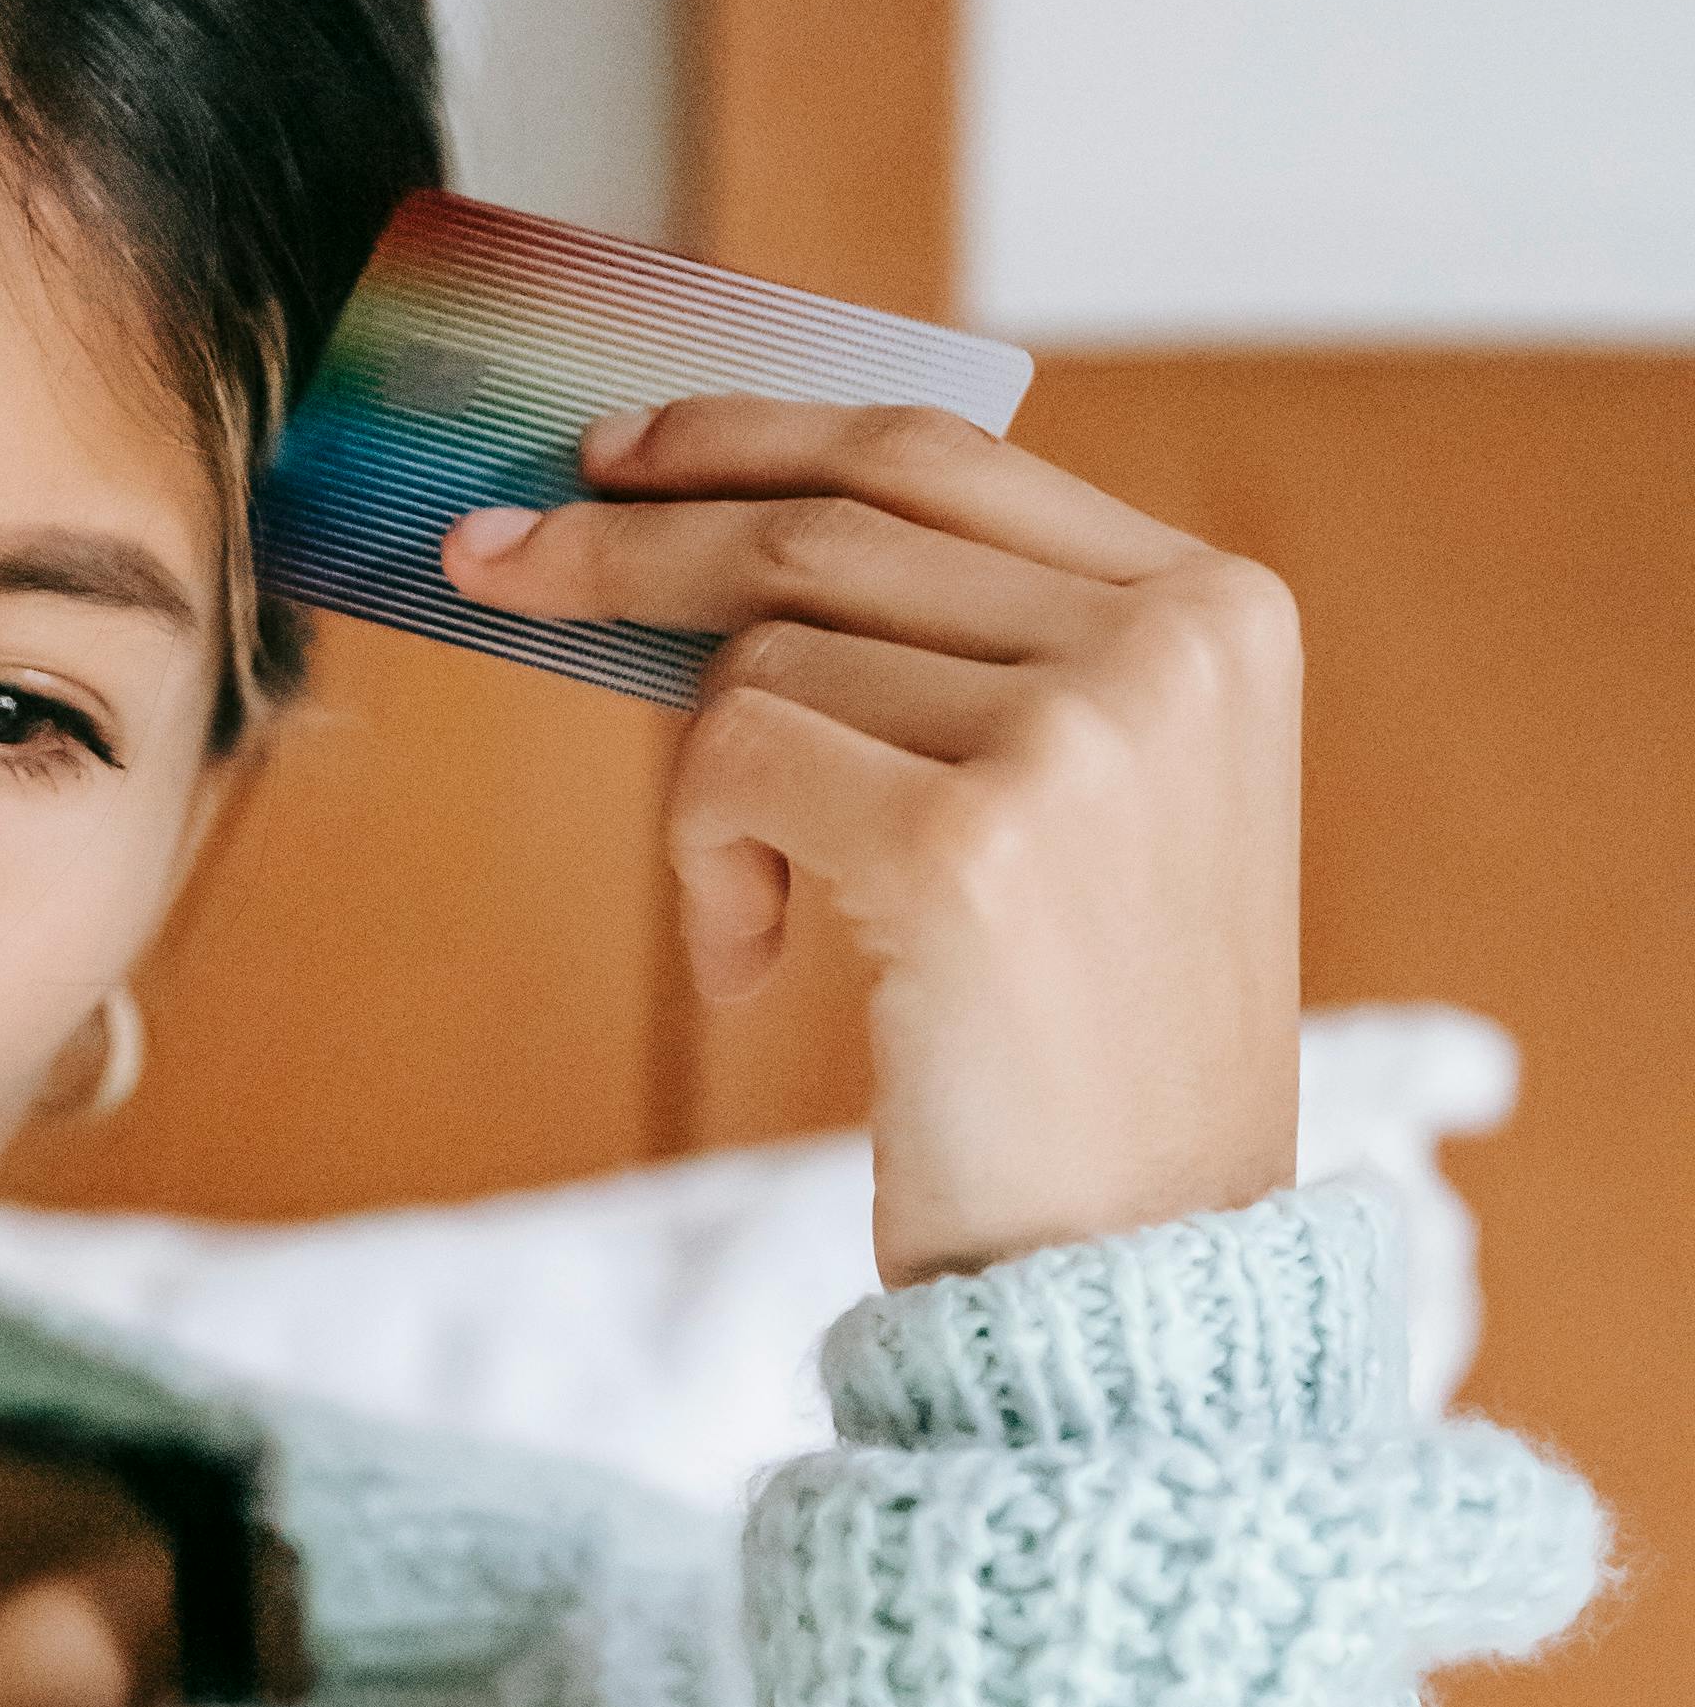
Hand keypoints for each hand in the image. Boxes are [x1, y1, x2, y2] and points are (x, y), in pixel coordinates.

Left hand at [447, 402, 1302, 1284]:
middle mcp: (1169, 645)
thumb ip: (954, 660)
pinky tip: (754, 960)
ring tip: (758, 918)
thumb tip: (698, 545)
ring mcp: (1081, 733)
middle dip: (630, 543)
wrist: (1133, 1271)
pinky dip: (704, 864)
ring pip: (765, 657)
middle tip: (489, 561)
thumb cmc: (1074, 1058)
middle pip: (826, 527)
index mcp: (1217, 611)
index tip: (616, 455)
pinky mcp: (971, 841)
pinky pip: (732, 763)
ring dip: (707, 791)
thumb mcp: (1067, 809)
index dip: (755, 436)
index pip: (940, 455)